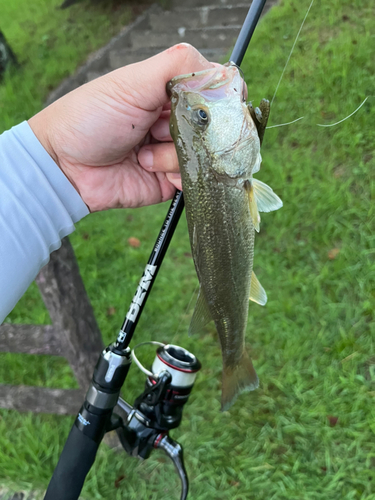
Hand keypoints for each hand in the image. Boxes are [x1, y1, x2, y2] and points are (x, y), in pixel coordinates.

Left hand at [28, 44, 213, 211]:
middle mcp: (173, 121)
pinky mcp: (168, 180)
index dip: (214, 99)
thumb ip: (176, 67)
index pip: (210, 91)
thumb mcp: (132, 82)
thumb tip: (223, 73)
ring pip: (203, 154)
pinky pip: (192, 180)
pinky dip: (175, 175)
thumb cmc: (91, 118)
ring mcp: (172, 152)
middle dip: (189, 129)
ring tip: (142, 154)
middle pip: (212, 126)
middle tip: (156, 128)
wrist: (66, 167)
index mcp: (167, 93)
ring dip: (171, 154)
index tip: (206, 106)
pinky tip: (149, 170)